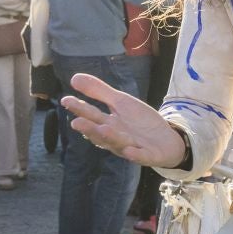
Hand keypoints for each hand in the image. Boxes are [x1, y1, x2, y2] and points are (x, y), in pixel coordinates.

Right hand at [60, 72, 187, 166]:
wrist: (166, 140)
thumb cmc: (139, 122)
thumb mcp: (120, 102)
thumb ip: (99, 91)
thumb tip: (73, 77)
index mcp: (108, 123)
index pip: (91, 115)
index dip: (79, 109)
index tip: (66, 100)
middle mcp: (116, 137)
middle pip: (101, 132)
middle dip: (89, 128)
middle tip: (75, 122)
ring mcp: (131, 147)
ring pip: (118, 143)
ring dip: (110, 138)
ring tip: (102, 129)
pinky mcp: (148, 155)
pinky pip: (140, 156)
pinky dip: (135, 154)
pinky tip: (128, 150)